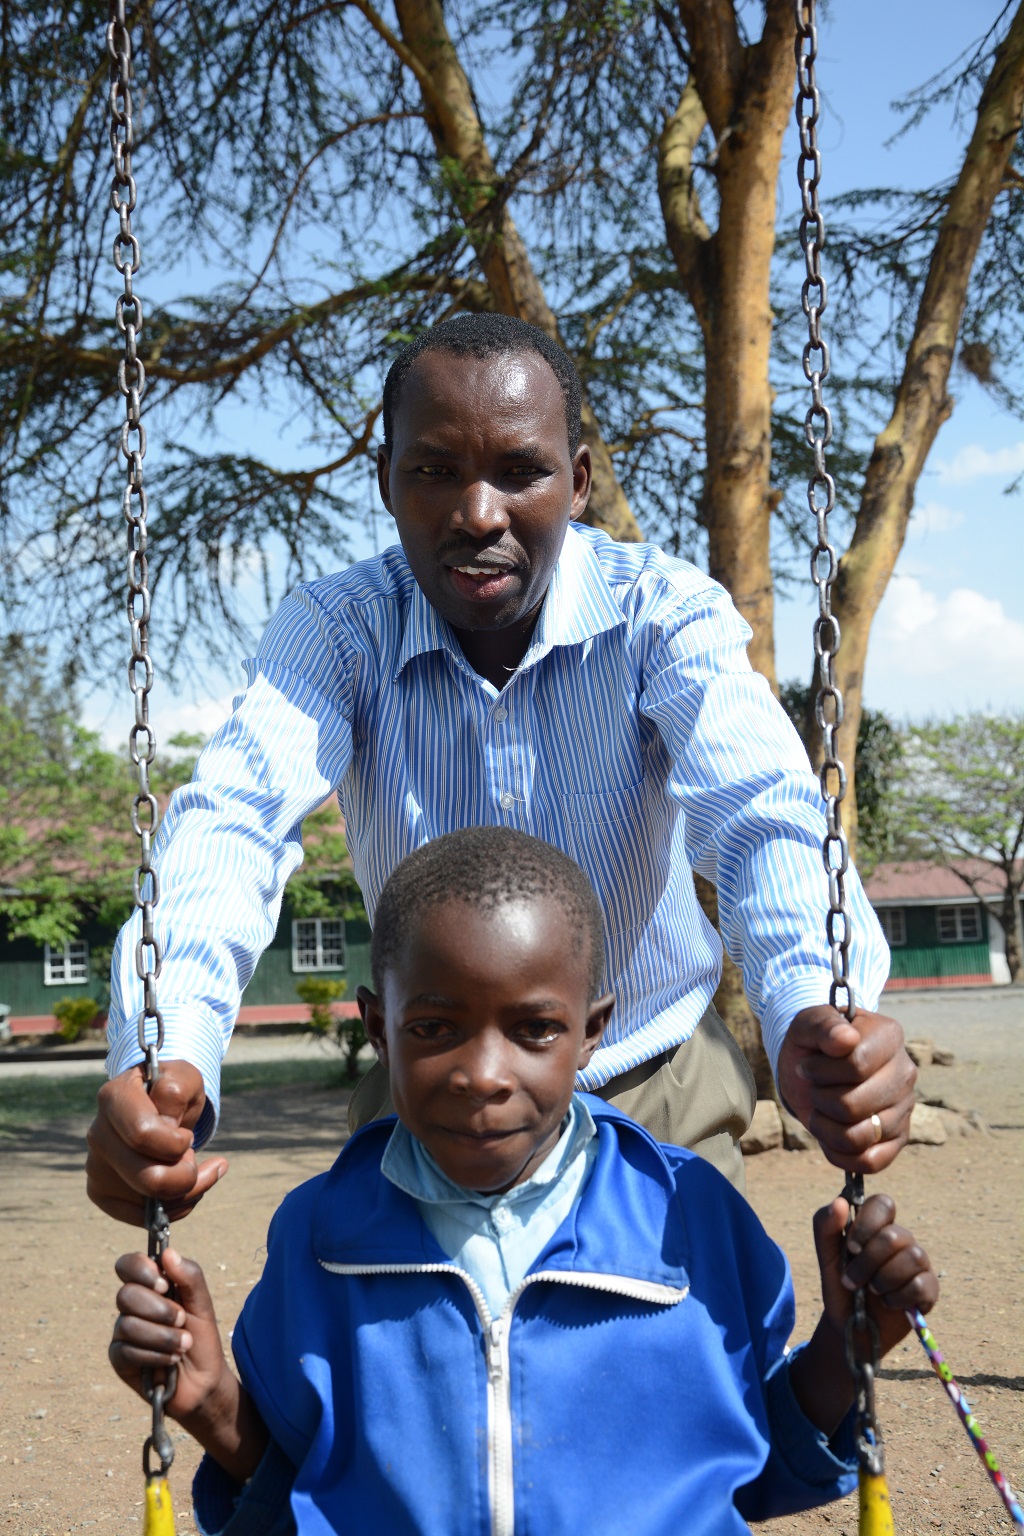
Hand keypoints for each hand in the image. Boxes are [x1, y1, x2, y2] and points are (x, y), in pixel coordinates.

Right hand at [86, 1061, 227, 1223]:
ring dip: (186, 1190)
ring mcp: (96, 1167)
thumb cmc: (172, 1091)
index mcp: (113, 1098)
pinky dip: (175, 1208)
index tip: (186, 1134)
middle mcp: (97, 1134)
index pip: (144, 1135)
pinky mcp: (100, 1192)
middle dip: (186, 1173)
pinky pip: (142, 1218)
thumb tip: (166, 1128)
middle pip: (148, 1179)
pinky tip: (184, 1187)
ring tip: (189, 1167)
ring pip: (148, 1204)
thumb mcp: (183, 1077)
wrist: (156, 1105)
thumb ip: (175, 1092)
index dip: (177, 1142)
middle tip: (191, 1155)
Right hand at [110, 1247, 228, 1419]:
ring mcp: (123, 1332)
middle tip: (182, 1319)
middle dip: (159, 1309)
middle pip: (126, 1294)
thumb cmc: (202, 1338)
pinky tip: (170, 1360)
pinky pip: (126, 1351)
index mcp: (151, 1286)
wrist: (204, 1380)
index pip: (128, 1265)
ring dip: (162, 1336)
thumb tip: (168, 1252)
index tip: (164, 1284)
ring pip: (127, 1324)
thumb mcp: (202, 1304)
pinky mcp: (119, 1358)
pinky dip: (154, 1356)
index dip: (140, 1270)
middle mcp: (133, 1306)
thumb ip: (189, 1276)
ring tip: (183, 1344)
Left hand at [777, 1005, 916, 1171]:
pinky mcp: (899, 1138)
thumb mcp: (807, 1024)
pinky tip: (828, 1135)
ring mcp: (905, 1108)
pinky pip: (871, 1162)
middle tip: (814, 1087)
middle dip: (819, 1099)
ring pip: (859, 1137)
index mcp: (889, 1036)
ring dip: (824, 1127)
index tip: (808, 1065)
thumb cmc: (813, 1043)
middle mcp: (905, 1072)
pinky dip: (840, 1154)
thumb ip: (823, 1025)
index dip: (820, 1071)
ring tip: (821, 1109)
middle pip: (853, 1105)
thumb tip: (846, 1039)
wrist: (813, 1067)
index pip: (856, 1066)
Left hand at [791, 1191, 937, 1433]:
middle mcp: (901, 1240)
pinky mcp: (928, 1288)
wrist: (850, 1325)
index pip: (883, 1204)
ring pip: (913, 1257)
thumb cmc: (839, 1284)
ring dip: (883, 1279)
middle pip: (895, 1236)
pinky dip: (897, 1297)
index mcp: (877, 1226)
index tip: (850, 1247)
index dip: (868, 1224)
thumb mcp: (826, 1255)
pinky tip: (887, 1303)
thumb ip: (825, 1225)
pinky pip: (921, 1284)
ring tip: (871, 1291)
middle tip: (853, 1280)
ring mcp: (918, 1263)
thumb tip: (840, 1201)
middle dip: (868, 1262)